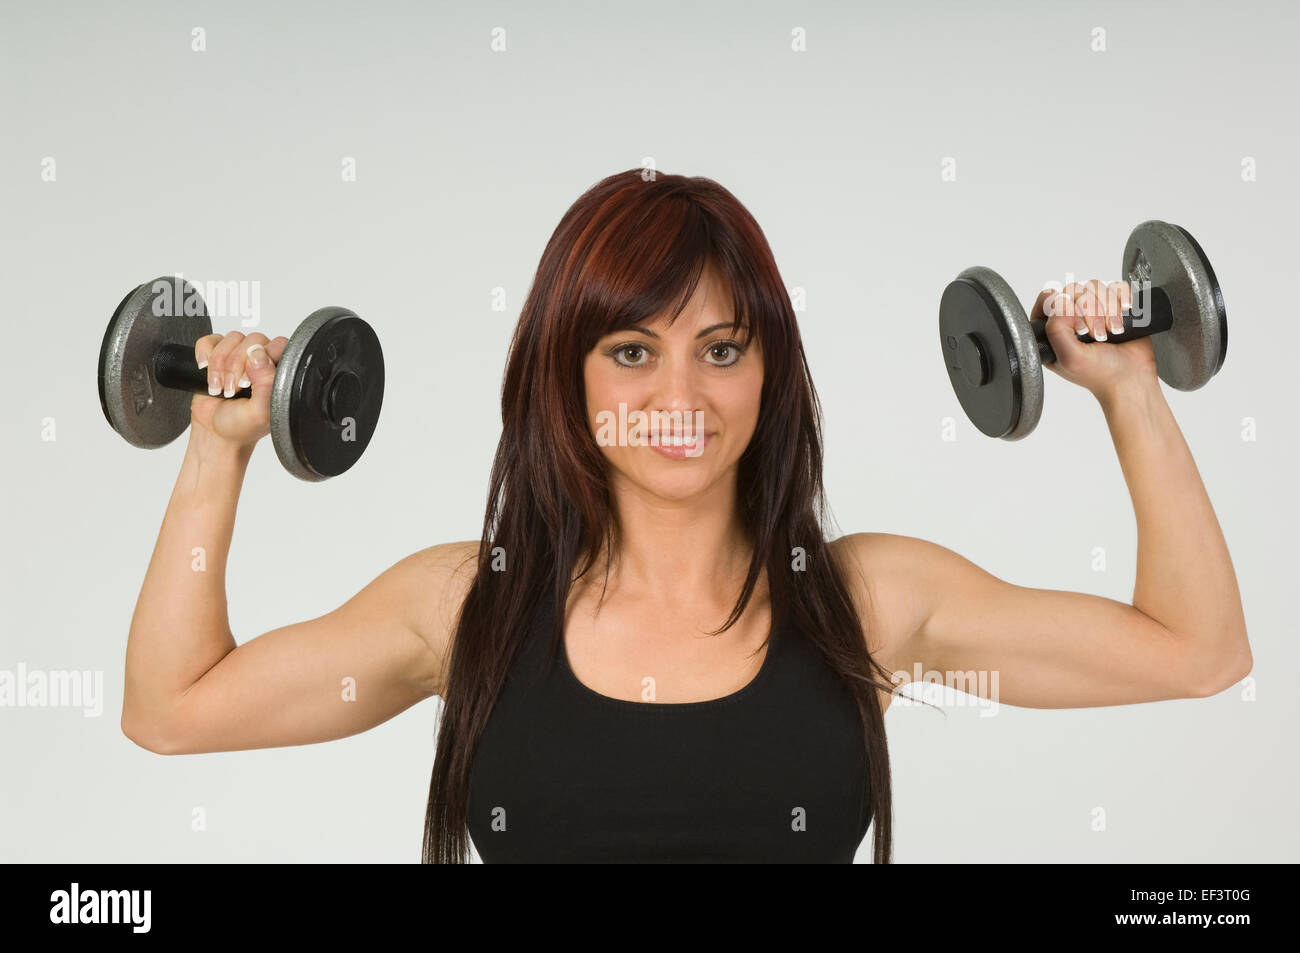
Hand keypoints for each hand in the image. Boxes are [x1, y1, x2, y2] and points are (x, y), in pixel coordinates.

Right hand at [190, 331, 289, 448]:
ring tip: (219, 388)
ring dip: (219, 364)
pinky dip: (204, 354)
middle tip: (232, 389)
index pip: (278, 345)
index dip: (261, 359)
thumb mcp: (259, 412)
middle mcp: (261, 361)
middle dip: (236, 365)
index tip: (248, 382)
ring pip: (231, 339)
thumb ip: (266, 384)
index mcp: (279, 372)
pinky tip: (205, 371)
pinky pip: (209, 340)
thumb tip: (258, 355)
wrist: (215, 433)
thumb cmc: (241, 426)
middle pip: (253, 340)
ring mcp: (238, 356)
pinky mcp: (216, 354)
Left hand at [1031, 279, 1157, 399]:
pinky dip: (1122, 299)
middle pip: (1073, 290)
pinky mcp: (1115, 307)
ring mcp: (1094, 312)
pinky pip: (1116, 288)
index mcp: (1053, 333)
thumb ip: (1056, 330)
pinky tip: (1124, 315)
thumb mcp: (1070, 357)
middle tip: (1097, 333)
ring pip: (1095, 287)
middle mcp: (1071, 320)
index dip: (1061, 304)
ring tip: (1112, 330)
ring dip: (1107, 308)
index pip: (1048, 301)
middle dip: (1089, 310)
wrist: (1133, 378)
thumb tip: (1058, 304)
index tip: (1075, 319)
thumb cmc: (1102, 374)